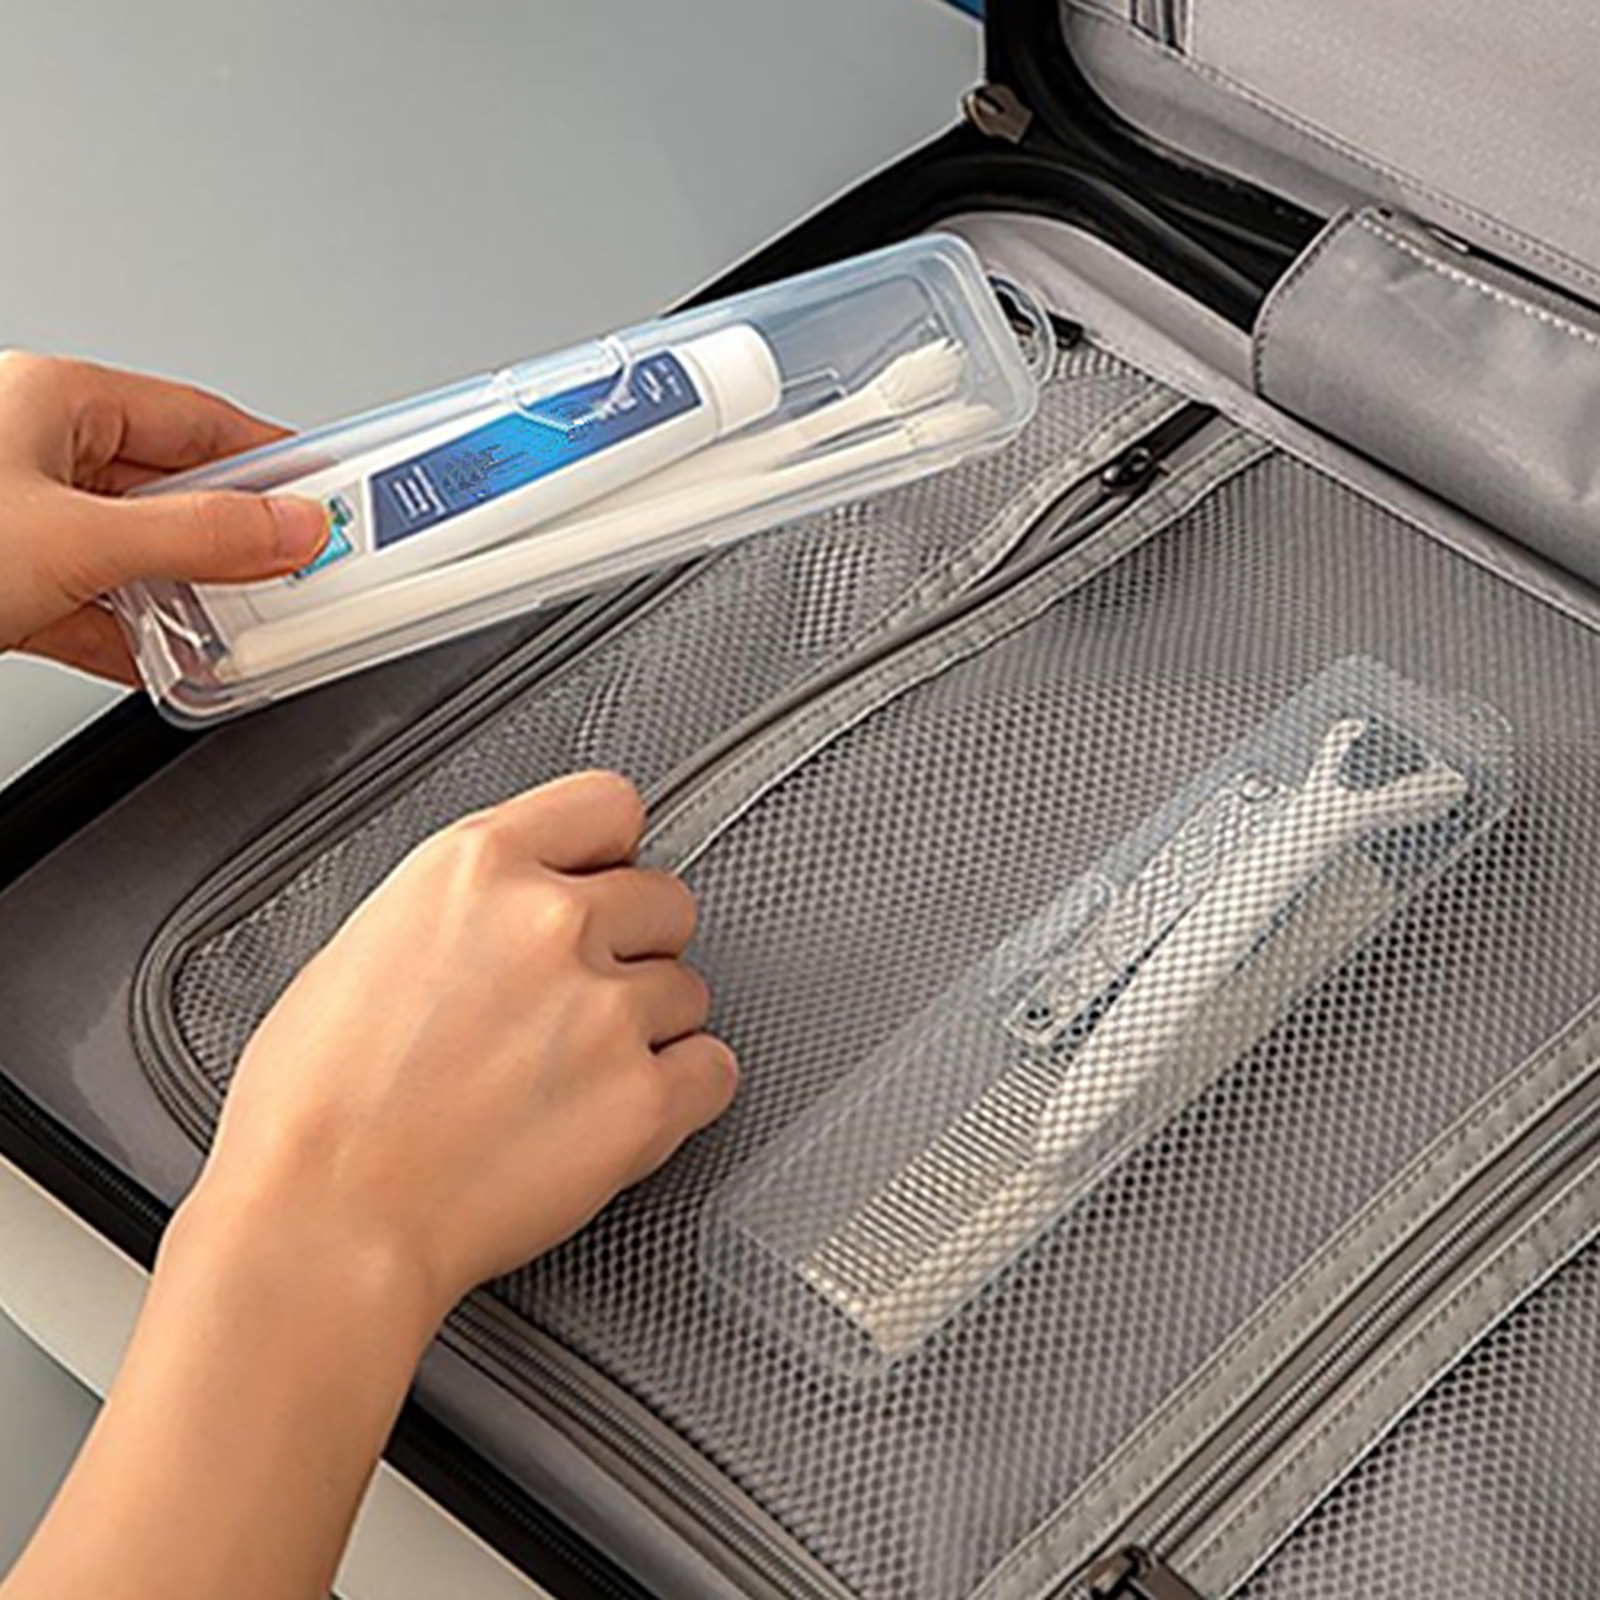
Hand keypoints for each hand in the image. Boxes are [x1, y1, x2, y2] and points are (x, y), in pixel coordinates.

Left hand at [0, 352, 328, 680]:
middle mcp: (34, 453)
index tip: (329, 498)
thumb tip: (292, 528)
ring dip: (184, 598)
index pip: (200, 422)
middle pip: (172, 495)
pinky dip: (133, 638)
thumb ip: (198, 537)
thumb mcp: (77, 537)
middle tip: (297, 576)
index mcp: (55, 402)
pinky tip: (167, 661)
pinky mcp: (1, 583)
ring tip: (236, 631)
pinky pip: (91, 607)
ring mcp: (18, 521)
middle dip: (233, 543)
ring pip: (132, 556)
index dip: (272, 461)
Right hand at [180, 770, 738, 1326]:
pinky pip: (714, 1070)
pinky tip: (618, 1113)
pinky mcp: (642, 1099)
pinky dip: (682, 1094)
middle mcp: (552, 921)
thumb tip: (519, 903)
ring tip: (573, 1076)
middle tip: (578, 1001)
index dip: (608, 851)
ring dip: (649, 1028)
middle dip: (633, 946)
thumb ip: (466, 903)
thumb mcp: (368, 942)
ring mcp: (605, 1009)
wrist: (321, 1223)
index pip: (609, 804)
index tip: (602, 880)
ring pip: (688, 990)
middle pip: (666, 900)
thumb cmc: (314, 1106)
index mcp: (477, 866)